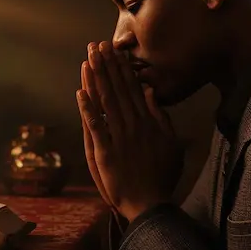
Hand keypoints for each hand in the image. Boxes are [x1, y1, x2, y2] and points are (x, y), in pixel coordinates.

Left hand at [77, 41, 181, 221]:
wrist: (150, 204)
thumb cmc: (162, 175)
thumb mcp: (171, 143)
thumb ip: (160, 116)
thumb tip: (150, 91)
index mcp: (147, 122)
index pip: (132, 89)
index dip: (121, 68)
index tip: (114, 50)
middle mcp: (133, 125)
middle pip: (117, 90)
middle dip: (106, 66)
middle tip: (97, 45)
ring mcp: (119, 138)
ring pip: (106, 103)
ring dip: (96, 80)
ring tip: (89, 59)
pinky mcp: (106, 152)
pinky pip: (96, 127)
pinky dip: (87, 110)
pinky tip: (80, 93)